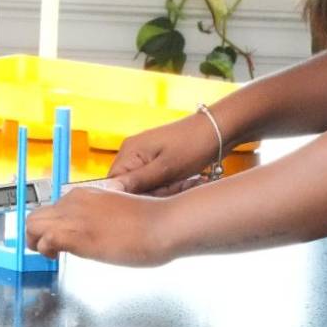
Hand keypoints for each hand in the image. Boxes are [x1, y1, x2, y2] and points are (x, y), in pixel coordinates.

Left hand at [24, 185, 178, 265]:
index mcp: (86, 194)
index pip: (55, 208)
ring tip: (51, 255)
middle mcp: (74, 201)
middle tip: (50, 250)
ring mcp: (73, 217)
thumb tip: (98, 230)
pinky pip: (43, 240)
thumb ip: (102, 218)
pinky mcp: (74, 235)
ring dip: (36, 242)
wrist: (162, 223)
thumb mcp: (119, 212)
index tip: (59, 237)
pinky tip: (56, 257)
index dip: (53, 225)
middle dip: (37, 234)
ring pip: (33, 225)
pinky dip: (44, 250)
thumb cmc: (151, 222)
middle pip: (37, 215)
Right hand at [108, 111, 222, 194]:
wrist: (218, 130)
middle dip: (155, 193)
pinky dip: (171, 185)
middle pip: (131, 188)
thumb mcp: (165, 168)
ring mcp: (144, 156)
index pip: (115, 185)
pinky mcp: (156, 160)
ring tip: (186, 180)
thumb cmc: (193, 146)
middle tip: (178, 184)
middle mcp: (132, 152)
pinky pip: (156, 181)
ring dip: (166, 190)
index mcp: (129, 151)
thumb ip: (136, 181)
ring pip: (147, 187)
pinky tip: (186, 180)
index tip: (158, 193)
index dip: (134, 196)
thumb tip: (108, 191)